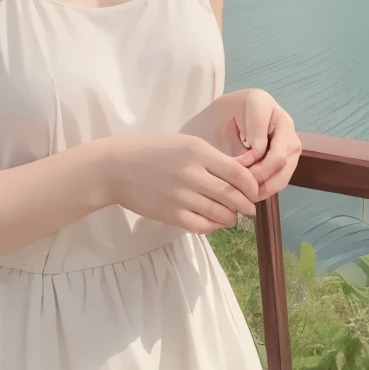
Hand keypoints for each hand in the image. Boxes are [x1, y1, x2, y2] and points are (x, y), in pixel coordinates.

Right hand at [97, 132, 260, 233]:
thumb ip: (211, 156)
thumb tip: (243, 169)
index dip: (251, 185)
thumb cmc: (150, 151)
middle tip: (249, 208)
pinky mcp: (172, 215)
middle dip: (246, 204)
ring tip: (232, 216)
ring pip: (221, 213)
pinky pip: (203, 225)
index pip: (238, 172)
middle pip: (233, 195)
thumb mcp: (183, 143)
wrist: (115, 168)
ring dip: (232, 217)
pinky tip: (214, 222)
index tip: (253, 190)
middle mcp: (192, 173)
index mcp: (197, 151)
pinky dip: (214, 226)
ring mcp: (182, 196)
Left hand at [183, 89, 301, 201]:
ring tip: (245, 193)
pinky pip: (283, 176)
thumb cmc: (215, 123)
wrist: (221, 123)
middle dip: (259, 174)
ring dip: (265, 185)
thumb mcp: (215, 126)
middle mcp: (281, 118)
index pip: (261, 129)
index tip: (236, 162)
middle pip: (279, 155)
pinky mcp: (290, 156)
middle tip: (240, 186)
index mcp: (259, 102)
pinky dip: (268, 187)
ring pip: (284, 168)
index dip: (250, 152)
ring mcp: (289, 137)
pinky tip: (251, 193)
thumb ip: (232, 143)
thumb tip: (248, 165)